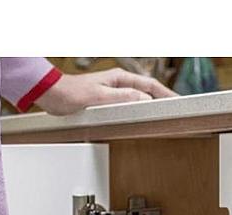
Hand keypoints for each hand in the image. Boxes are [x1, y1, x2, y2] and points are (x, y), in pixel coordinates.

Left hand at [35, 68, 177, 115]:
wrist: (52, 96)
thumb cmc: (70, 94)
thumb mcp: (99, 97)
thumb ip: (122, 98)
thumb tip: (143, 99)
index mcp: (119, 78)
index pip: (150, 85)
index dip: (166, 95)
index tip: (178, 102)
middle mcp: (118, 84)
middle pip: (147, 91)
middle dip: (163, 100)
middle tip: (177, 110)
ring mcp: (112, 93)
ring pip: (138, 99)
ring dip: (151, 106)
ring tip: (163, 115)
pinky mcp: (106, 102)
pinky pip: (128, 106)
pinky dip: (137, 112)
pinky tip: (140, 119)